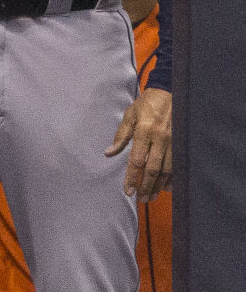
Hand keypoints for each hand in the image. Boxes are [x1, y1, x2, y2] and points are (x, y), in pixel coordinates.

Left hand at [106, 86, 171, 200]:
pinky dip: (173, 178)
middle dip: (146, 186)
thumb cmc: (147, 104)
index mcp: (144, 132)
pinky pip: (178, 165)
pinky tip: (168, 187)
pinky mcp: (182, 143)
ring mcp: (174, 142)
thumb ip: (120, 136)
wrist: (170, 92)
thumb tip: (108, 153)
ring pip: (167, 170)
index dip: (132, 178)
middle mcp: (160, 139)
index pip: (136, 161)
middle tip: (141, 199)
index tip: (128, 191)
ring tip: (151, 196)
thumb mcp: (130, 116)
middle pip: (152, 169)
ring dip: (159, 185)